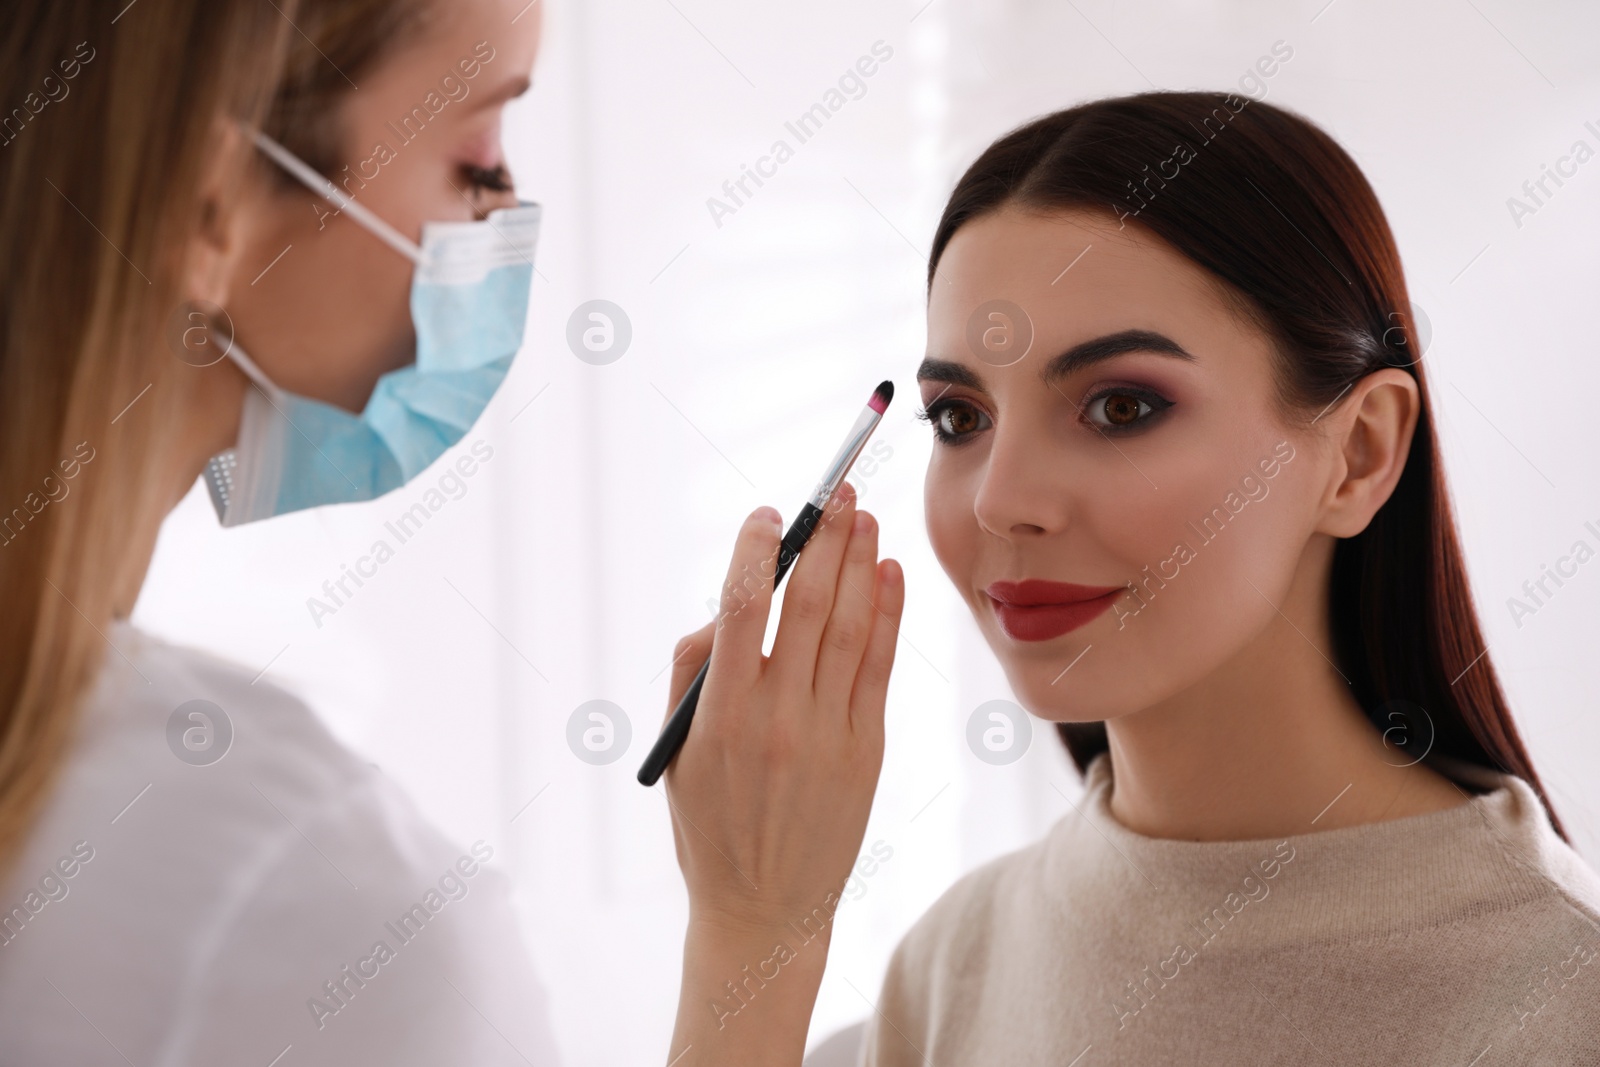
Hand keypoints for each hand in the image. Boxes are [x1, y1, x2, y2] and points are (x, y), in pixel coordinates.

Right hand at [662, 481, 903, 1064]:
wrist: (767, 911)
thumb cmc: (712, 824)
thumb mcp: (677, 752)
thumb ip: (692, 672)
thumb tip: (729, 601)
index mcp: (721, 715)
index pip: (741, 609)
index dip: (756, 551)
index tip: (767, 513)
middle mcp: (779, 718)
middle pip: (808, 604)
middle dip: (824, 538)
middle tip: (837, 489)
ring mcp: (829, 734)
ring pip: (852, 627)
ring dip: (861, 562)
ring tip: (866, 515)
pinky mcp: (867, 749)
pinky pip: (881, 666)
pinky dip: (888, 613)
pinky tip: (889, 573)